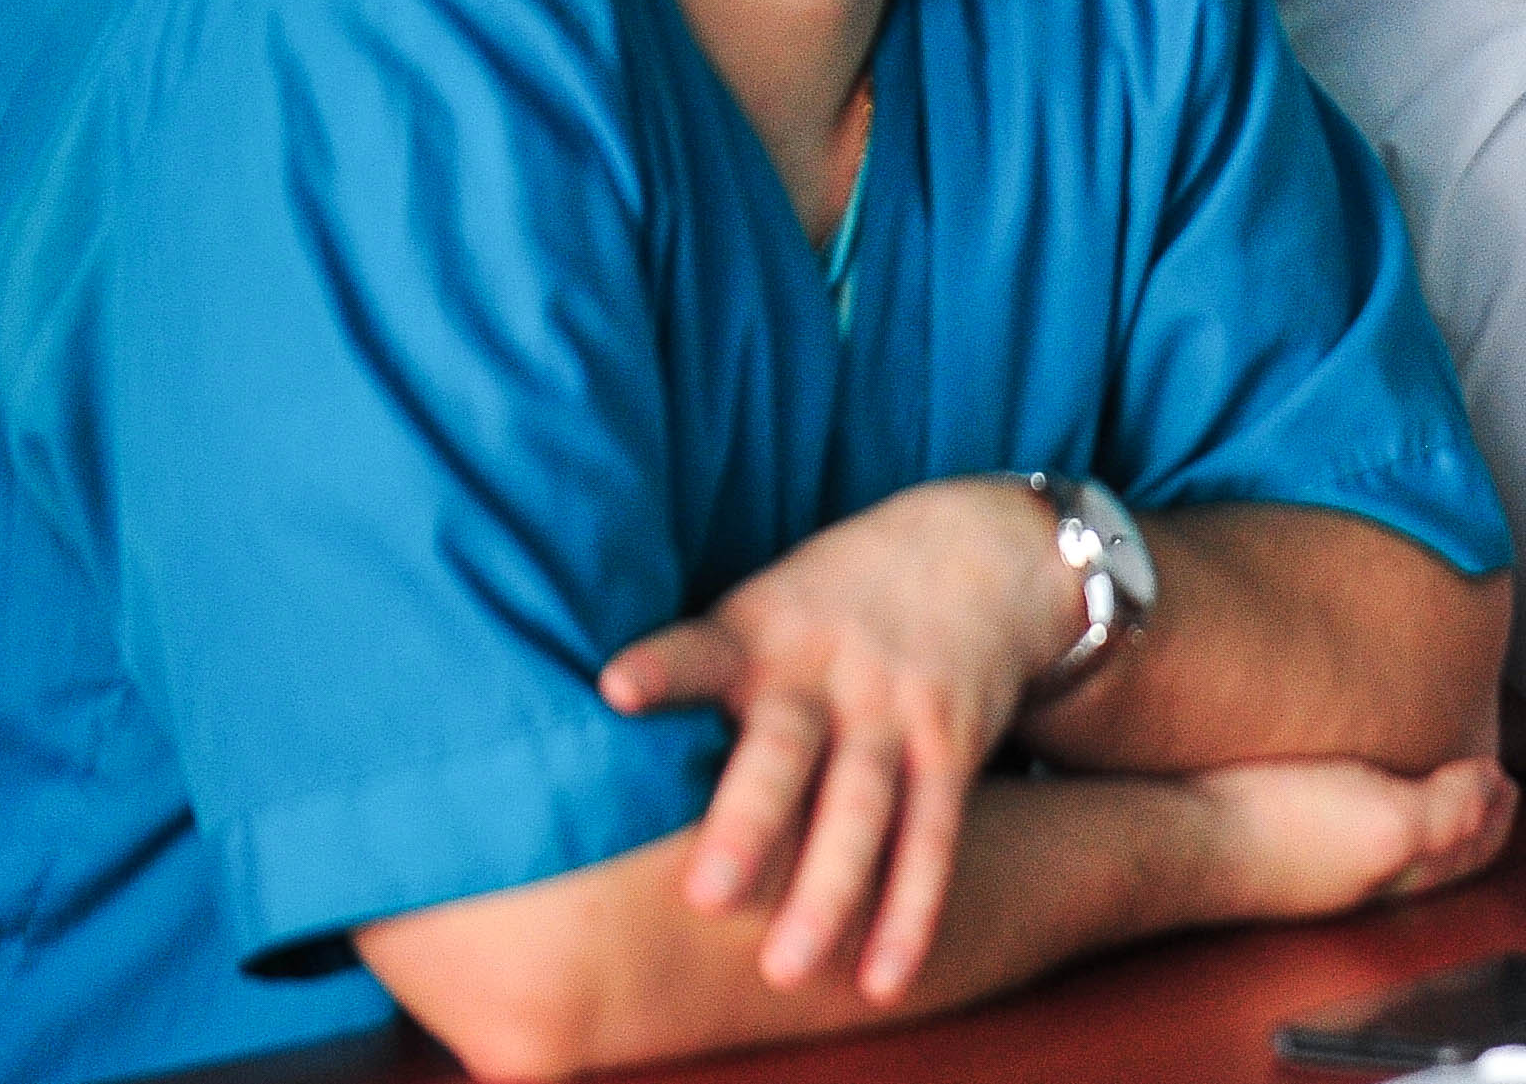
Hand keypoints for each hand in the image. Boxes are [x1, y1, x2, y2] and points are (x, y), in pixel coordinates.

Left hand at [598, 476, 1079, 1000]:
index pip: (700, 652)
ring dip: (829, 891)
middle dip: (749, 823)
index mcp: (757, 636)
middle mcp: (823, 674)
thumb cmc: (824, 604)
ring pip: (862, 806)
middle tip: (708, 896)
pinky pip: (931, 835)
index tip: (615, 688)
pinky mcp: (949, 744)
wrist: (974, 548)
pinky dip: (910, 909)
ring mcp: (891, 710)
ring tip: (789, 970)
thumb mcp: (756, 607)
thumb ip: (688, 674)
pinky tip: (883, 977)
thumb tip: (551, 759)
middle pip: (785, 750)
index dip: (662, 671)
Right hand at [1192, 756, 1517, 921]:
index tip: (1508, 776)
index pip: (1471, 849)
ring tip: (1441, 770)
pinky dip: (1383, 795)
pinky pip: (1357, 815)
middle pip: (1440, 847)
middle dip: (1472, 813)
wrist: (1191, 837)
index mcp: (1402, 869)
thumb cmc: (1283, 832)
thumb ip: (1448, 815)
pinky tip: (1365, 771)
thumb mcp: (1392, 823)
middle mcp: (1369, 871)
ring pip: (1399, 833)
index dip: (1497, 812)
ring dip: (1431, 804)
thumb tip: (1490, 790)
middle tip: (1488, 774)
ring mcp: (1328, 856)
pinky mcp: (1292, 834)